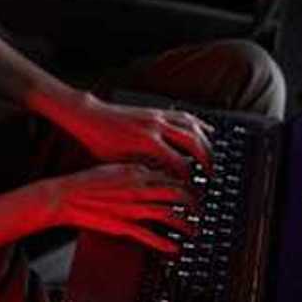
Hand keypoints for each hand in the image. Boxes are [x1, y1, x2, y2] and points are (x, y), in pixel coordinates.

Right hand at [37, 163, 196, 252]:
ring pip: (170, 215)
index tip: (193, 190)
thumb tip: (152, 172)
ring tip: (193, 230)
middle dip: (194, 203)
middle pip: (178, 194)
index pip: (172, 176)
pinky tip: (174, 248)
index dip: (187, 184)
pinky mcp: (123, 226)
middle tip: (199, 209)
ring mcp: (132, 208)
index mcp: (137, 171)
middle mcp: (139, 189)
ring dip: (185, 224)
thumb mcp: (115, 167)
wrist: (66, 196)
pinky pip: (150, 236)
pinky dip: (165, 244)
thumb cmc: (87, 182)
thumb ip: (135, 169)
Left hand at [58, 93, 214, 177]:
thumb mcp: (120, 164)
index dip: (189, 179)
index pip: (179, 163)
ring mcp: (158, 116)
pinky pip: (184, 115)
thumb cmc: (100, 142)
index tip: (194, 190)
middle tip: (211, 175)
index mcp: (146, 142)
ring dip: (206, 142)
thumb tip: (164, 185)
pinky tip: (207, 131)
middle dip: (206, 160)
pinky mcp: (157, 111)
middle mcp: (156, 126)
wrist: (90, 116)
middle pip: (193, 142)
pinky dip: (199, 124)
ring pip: (192, 126)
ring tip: (212, 158)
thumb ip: (144, 172)